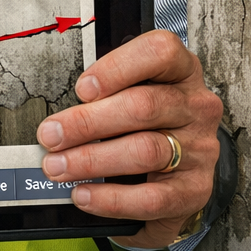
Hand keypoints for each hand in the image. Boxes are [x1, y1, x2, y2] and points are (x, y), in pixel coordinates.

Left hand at [36, 29, 222, 249]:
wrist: (178, 170)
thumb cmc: (143, 122)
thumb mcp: (129, 93)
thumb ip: (102, 94)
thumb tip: (54, 121)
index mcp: (180, 72)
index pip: (160, 52)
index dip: (118, 67)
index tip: (82, 89)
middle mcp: (196, 107)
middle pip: (143, 106)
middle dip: (87, 123)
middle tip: (50, 136)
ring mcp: (200, 149)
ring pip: (146, 150)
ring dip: (92, 160)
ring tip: (58, 166)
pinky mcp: (196, 189)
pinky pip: (153, 197)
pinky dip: (112, 198)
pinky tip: (84, 195)